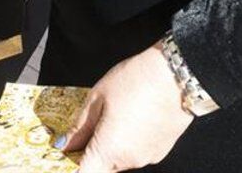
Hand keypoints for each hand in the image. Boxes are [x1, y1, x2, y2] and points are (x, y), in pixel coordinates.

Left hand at [61, 46, 193, 170]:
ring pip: (118, 161)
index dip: (71, 165)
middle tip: (82, 130)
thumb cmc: (135, 82)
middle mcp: (130, 161)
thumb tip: (64, 145)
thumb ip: (79, 127)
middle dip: (89, 153)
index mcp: (109, 150)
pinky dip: (127, 143)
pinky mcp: (161, 151)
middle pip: (101, 167)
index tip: (66, 152)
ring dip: (108, 147)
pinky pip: (135, 153)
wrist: (177, 76)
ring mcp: (148, 158)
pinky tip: (128, 118)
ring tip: (108, 117)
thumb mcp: (96, 99)